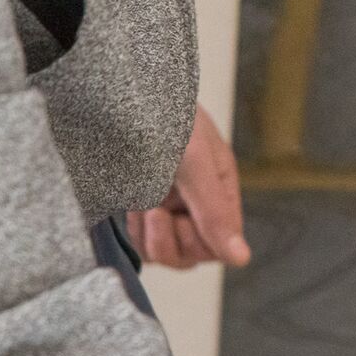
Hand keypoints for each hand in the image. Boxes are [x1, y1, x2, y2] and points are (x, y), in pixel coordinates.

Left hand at [126, 105, 250, 269]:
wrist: (114, 97)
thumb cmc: (163, 118)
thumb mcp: (194, 162)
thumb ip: (215, 211)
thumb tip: (241, 258)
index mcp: (218, 190)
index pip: (219, 243)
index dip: (200, 242)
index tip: (180, 218)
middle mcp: (192, 204)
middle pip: (189, 255)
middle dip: (170, 242)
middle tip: (153, 210)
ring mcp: (162, 209)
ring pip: (161, 254)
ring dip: (148, 237)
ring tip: (140, 205)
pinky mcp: (133, 212)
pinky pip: (137, 244)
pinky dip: (132, 233)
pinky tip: (127, 208)